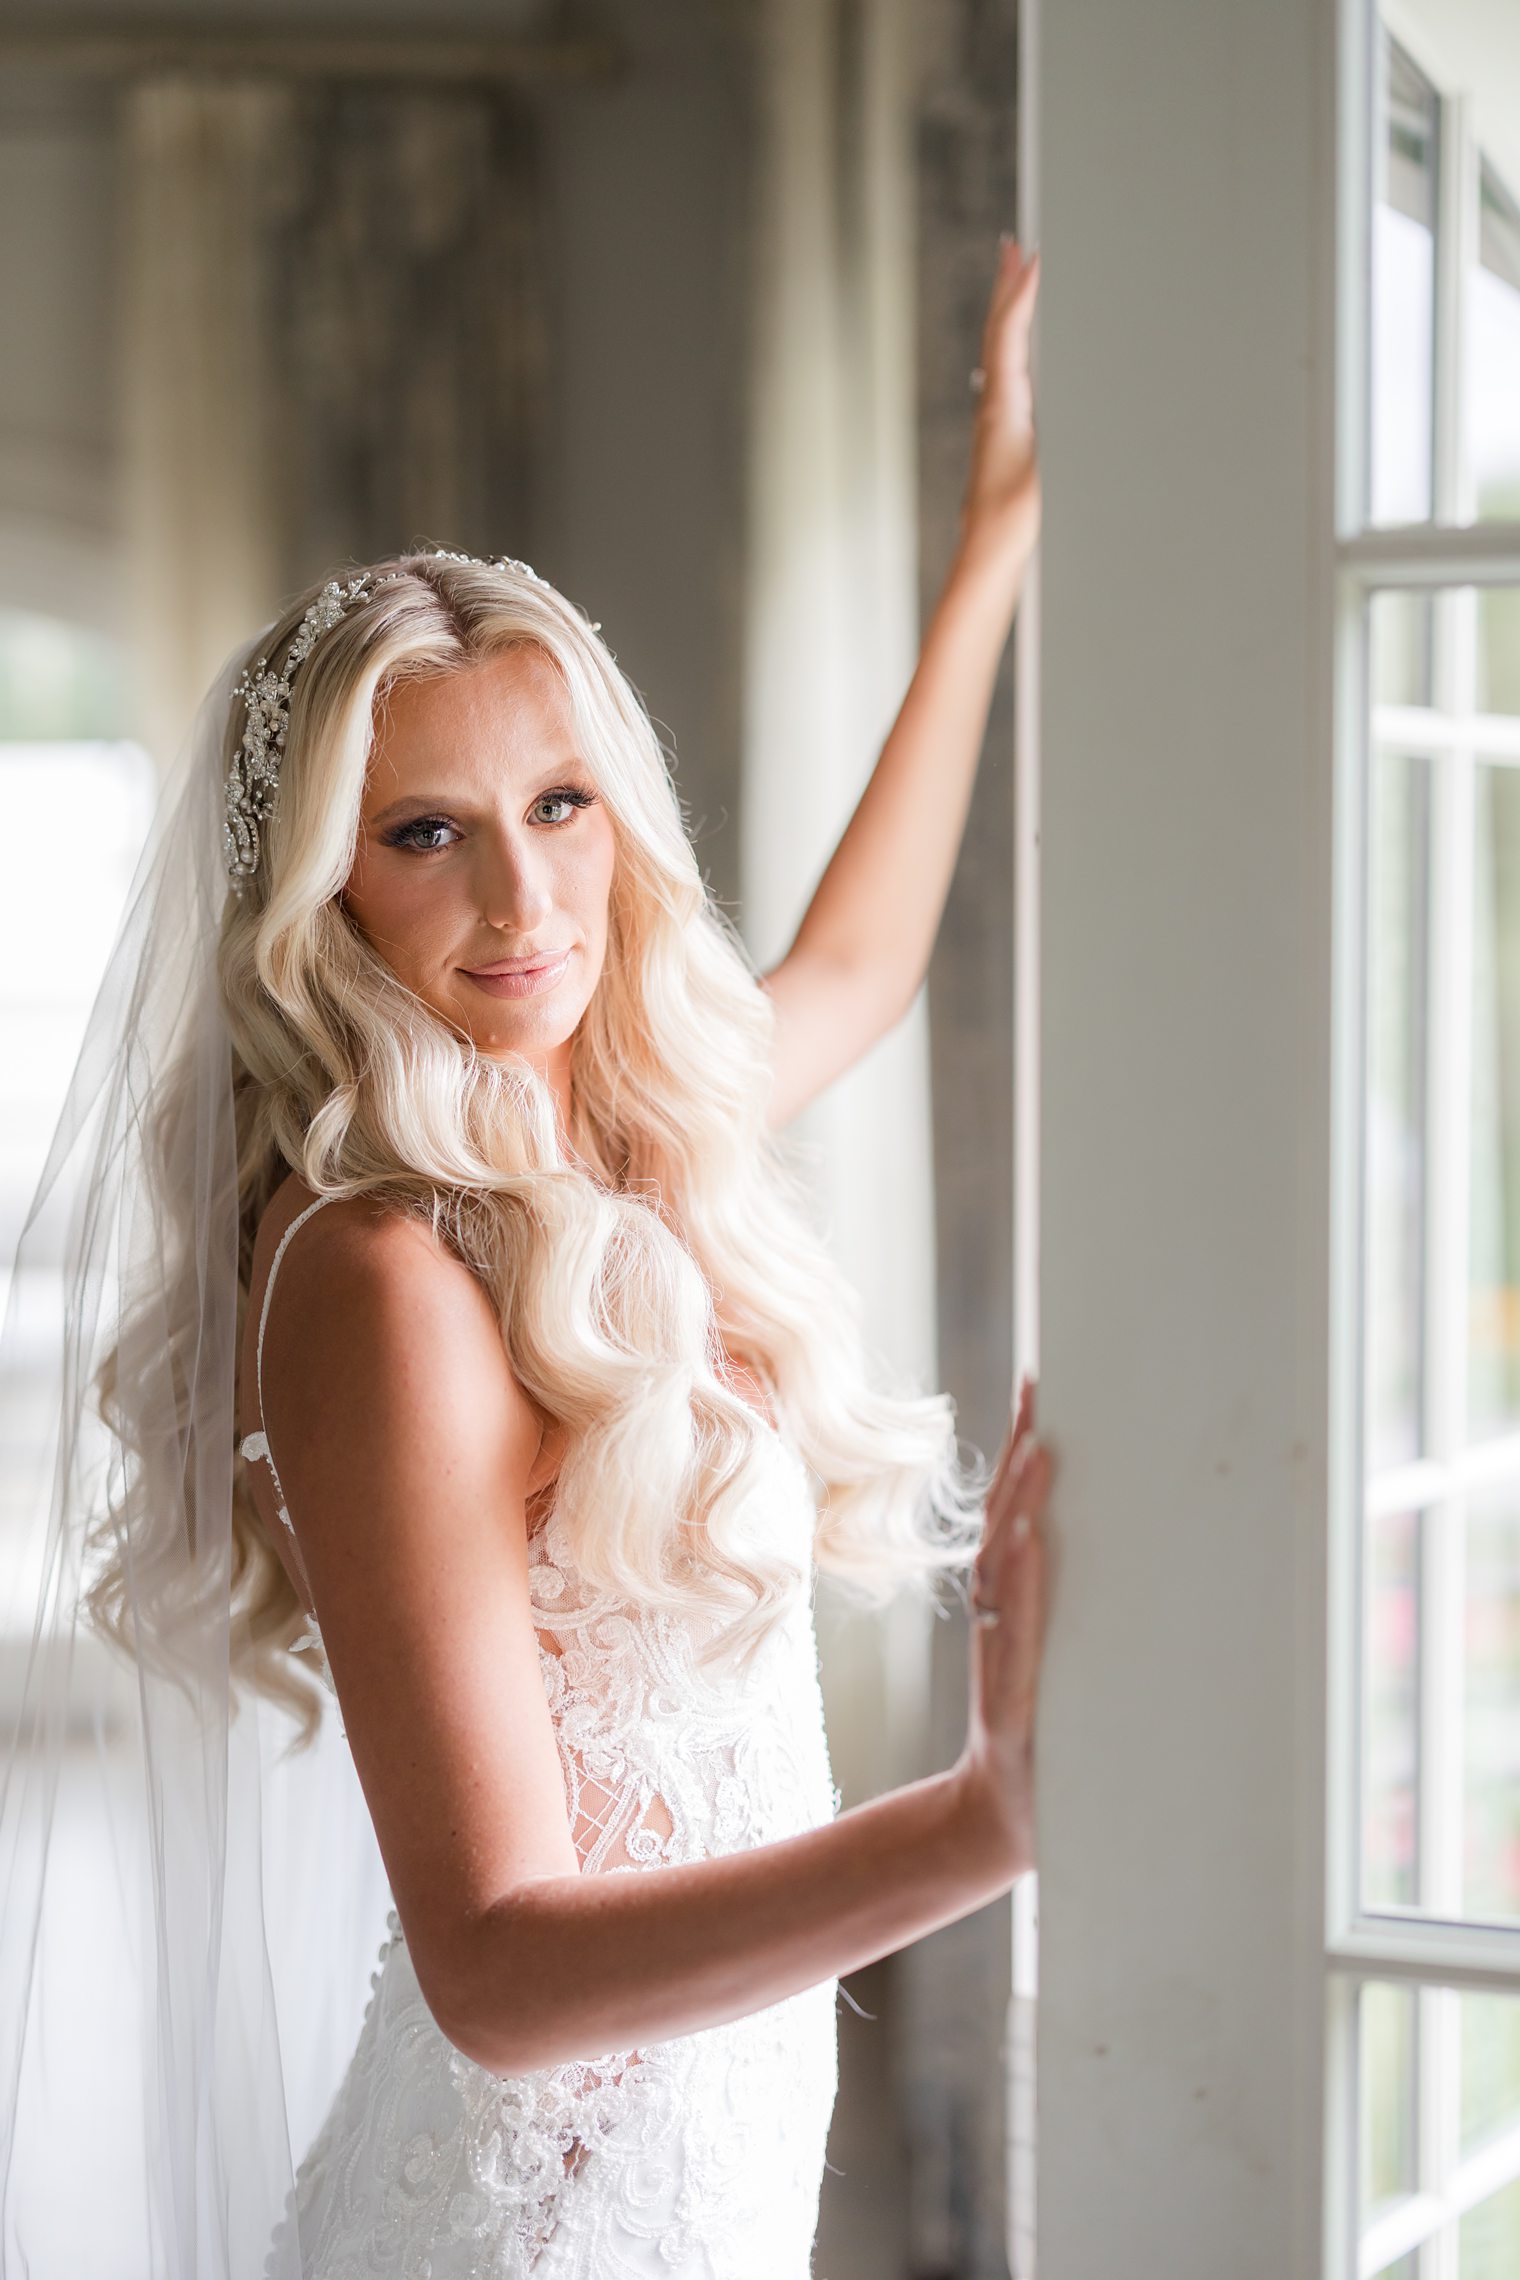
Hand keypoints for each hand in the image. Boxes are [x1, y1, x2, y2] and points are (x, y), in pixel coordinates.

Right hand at [952, 1369, 1052, 1886]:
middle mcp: (1000, 1616)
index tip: (1041, 1385)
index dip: (1025, 1447)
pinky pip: (1013, 1627)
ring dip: (1019, 1503)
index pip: (1016, 1509)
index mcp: (1014, 1602)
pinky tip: (1027, 1539)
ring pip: (1003, 1563)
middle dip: (1021, 1451)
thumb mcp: (1067, 1665)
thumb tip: (1109, 1551)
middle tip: (1039, 1390)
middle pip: (1004, 1518)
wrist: (1002, 1820)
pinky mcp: (1013, 1696)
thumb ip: (1072, 1612)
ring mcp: (1003, 1654)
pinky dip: (1017, 1581)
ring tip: (1038, 1449)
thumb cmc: (1046, 1740)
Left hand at [958, 239, 1041, 581]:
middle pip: (998, 335)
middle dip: (1006, 289)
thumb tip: (1043, 391)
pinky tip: (1019, 355)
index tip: (1030, 254)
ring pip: (1000, 354)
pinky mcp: (1002, 442)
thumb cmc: (1012, 523)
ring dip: (1009, 315)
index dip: (1020, 293)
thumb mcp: (1040, 469)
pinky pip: (1007, 378)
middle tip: (1009, 246)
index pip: (1009, 335)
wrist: (988, 560)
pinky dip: (1014, 350)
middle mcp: (994, 409)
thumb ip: (1043, 428)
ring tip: (1014, 285)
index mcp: (1003, 407)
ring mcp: (996, 425)